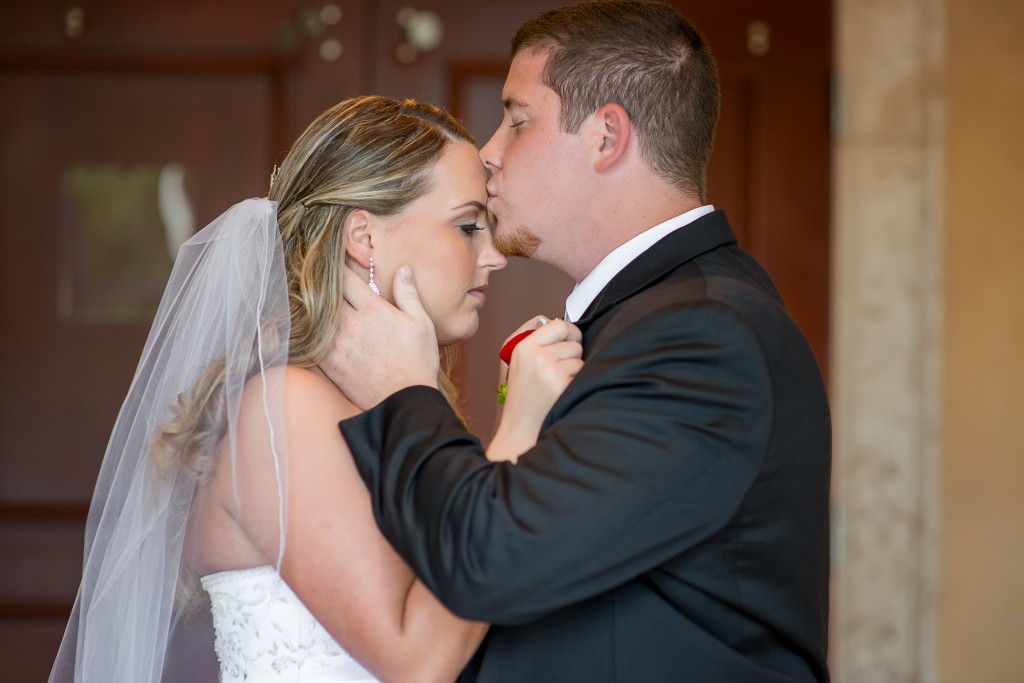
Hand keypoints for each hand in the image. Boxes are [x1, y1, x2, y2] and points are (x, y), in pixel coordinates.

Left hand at [320, 264, 438, 409]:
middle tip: (314, 272)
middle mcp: (351, 324)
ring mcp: (337, 345)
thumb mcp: (421, 323)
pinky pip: (311, 341)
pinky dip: (307, 331)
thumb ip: (408, 294)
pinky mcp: (329, 364)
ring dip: (311, 306)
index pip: (347, 278)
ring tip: (307, 296)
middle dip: (321, 283)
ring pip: (314, 316)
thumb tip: (403, 270)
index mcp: (373, 310)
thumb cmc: (417, 362)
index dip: (339, 266)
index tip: (335, 259)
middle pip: (326, 294)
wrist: (403, 400)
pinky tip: (307, 325)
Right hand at [487, 317, 582, 462]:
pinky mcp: (562, 385)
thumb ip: (538, 342)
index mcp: (523, 348)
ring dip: (575, 370)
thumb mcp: (519, 364)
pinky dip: (577, 382)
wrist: (520, 428)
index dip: (570, 332)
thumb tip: (564, 326)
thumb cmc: (524, 396)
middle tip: (562, 368)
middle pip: (573, 341)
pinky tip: (562, 393)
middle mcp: (535, 356)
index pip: (558, 325)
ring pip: (579, 358)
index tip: (572, 340)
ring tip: (558, 384)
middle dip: (573, 353)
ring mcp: (549, 371)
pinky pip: (582, 373)